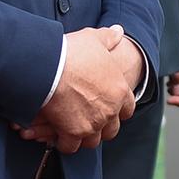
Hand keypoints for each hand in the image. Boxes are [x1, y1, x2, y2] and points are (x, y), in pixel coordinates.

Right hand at [20, 26, 139, 154]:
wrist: (50, 66)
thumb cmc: (72, 52)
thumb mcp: (93, 39)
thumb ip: (108, 38)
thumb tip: (118, 31)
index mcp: (119, 90)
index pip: (127, 109)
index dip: (118, 110)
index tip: (111, 110)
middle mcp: (109, 110)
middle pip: (111, 130)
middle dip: (102, 128)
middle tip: (90, 122)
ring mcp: (92, 124)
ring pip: (92, 141)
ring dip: (83, 137)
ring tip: (73, 131)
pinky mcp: (73, 132)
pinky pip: (70, 146)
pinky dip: (64, 143)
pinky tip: (58, 137)